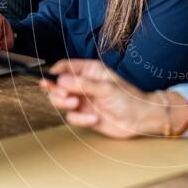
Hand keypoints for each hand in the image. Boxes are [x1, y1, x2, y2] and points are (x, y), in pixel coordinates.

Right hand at [41, 60, 187, 138]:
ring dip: (66, 105)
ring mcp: (83, 100)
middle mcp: (84, 84)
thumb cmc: (128, 99)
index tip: (47, 80)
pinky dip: (80, 119)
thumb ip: (82, 84)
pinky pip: (71, 117)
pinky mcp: (84, 115)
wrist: (140, 120)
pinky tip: (94, 119)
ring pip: (61, 102)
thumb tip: (60, 80)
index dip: (54, 73)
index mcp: (90, 71)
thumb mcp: (105, 88)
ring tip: (78, 105)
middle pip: (58, 85)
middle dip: (58, 92)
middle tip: (66, 97)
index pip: (66, 67)